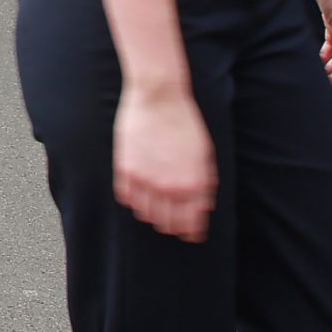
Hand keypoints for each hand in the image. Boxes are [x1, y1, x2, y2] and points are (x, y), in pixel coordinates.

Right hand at [111, 85, 215, 241]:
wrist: (159, 97)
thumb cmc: (185, 122)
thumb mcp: (205, 153)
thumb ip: (205, 182)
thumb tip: (204, 206)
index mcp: (193, 185)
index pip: (191, 224)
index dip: (191, 232)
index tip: (190, 234)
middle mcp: (170, 188)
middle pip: (168, 224)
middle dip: (173, 226)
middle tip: (173, 223)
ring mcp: (145, 180)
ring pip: (146, 214)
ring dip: (152, 214)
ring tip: (155, 206)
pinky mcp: (126, 170)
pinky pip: (127, 198)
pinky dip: (133, 200)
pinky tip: (140, 193)